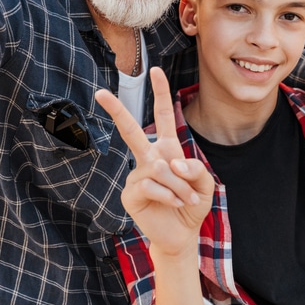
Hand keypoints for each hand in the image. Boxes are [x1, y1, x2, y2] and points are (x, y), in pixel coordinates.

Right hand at [95, 68, 213, 255]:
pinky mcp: (130, 193)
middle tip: (99, 92)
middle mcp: (148, 158)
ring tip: (186, 200)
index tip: (155, 70)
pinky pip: (150, 185)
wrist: (182, 234)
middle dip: (116, 109)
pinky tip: (173, 204)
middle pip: (131, 129)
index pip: (162, 116)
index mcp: (167, 149)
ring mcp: (136, 175)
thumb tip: (172, 163)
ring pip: (159, 168)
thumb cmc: (191, 205)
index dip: (160, 92)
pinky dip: (169, 195)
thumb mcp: (205, 184)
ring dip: (180, 186)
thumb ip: (195, 169)